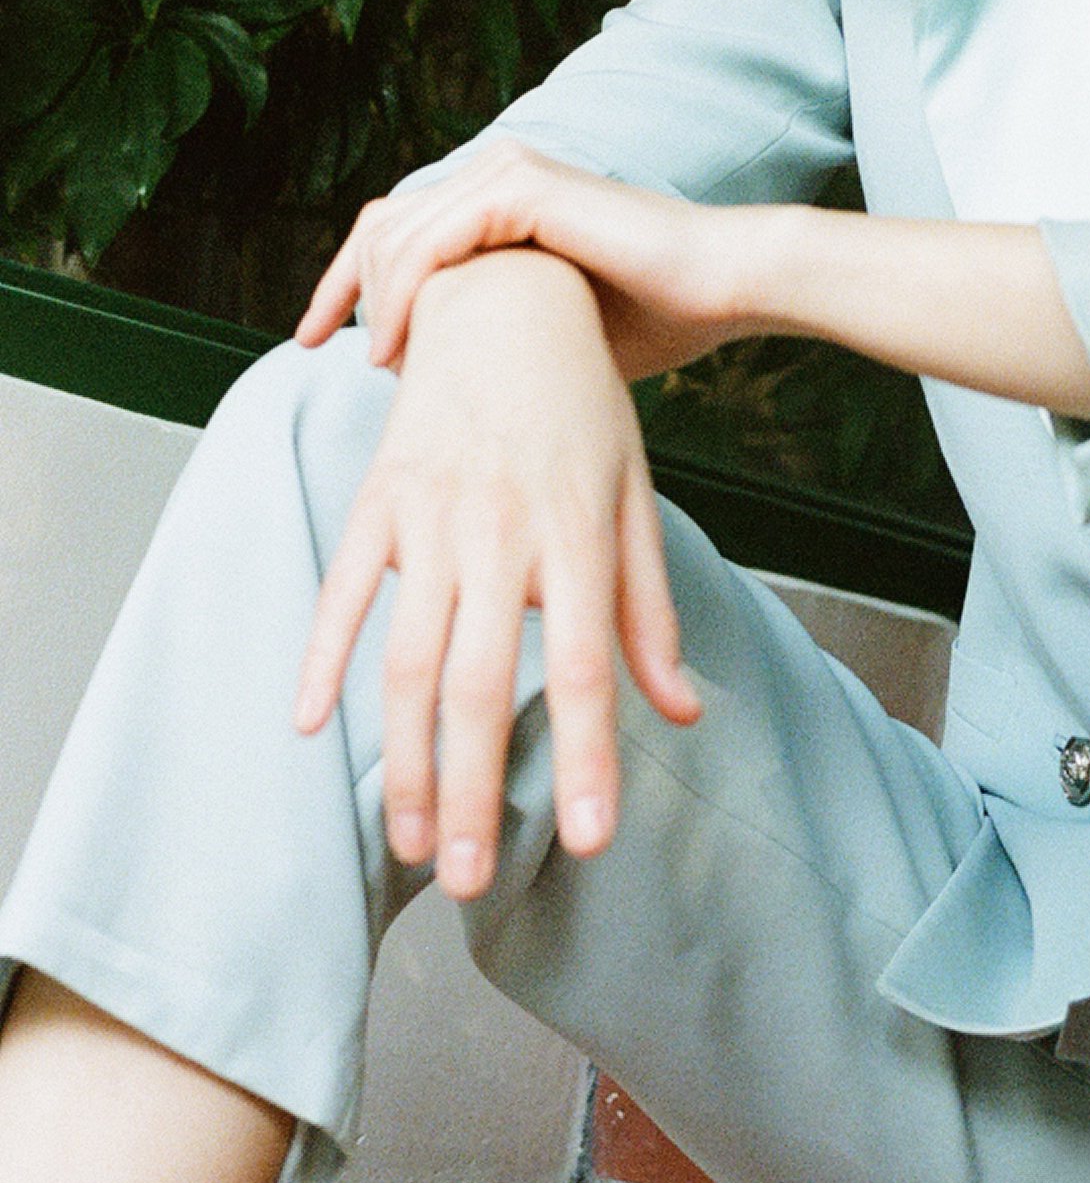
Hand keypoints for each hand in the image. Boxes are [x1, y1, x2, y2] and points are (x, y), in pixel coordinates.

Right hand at [293, 249, 702, 897]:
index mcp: (578, 534)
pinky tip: (314, 730)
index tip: (587, 843)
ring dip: (405, 760)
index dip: (587, 758)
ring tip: (410, 844)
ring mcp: (433, 514)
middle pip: (484, 684)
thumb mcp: (634, 497)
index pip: (584, 668)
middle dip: (473, 793)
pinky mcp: (379, 497)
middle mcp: (504, 531)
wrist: (505, 298)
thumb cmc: (583, 407)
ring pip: (410, 658)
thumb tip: (682, 711)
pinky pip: (345, 591)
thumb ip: (648, 611)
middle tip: (466, 884)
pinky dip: (322, 660)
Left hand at [295, 140, 763, 382]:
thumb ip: (486, 332)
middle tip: (319, 347)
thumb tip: (429, 386)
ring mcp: (509, 174)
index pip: (394, 227)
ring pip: (398, 232)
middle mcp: (495, 173)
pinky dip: (405, 295)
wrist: (722, 285)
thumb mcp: (544, 327)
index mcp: (499, 197)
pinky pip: (435, 239)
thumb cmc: (652, 316)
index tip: (311, 338)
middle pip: (381, 223)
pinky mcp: (526, 188)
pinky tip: (399, 346)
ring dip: (373, 300)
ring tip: (380, 363)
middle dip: (341, 287)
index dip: (345, 281)